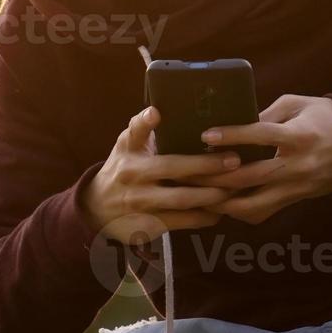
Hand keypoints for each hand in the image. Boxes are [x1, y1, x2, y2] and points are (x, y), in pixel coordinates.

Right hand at [85, 106, 233, 245]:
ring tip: (234, 187)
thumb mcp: (125, 146)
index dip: (145, 122)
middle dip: (206, 164)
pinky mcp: (148, 225)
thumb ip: (141, 128)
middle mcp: (133, 175)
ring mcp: (140, 202)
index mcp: (129, 152)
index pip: (135, 133)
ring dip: (211, 194)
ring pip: (181, 199)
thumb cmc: (122, 169)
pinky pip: (182, 221)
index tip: (156, 112)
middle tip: (234, 160)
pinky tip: (221, 210)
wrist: (97, 209)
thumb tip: (160, 108)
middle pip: (173, 168)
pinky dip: (204, 216)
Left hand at [190, 93, 331, 224]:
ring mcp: (297, 186)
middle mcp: (297, 164)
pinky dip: (241, 211)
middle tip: (189, 172)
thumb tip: (236, 122)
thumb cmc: (327, 117)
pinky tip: (223, 204)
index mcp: (299, 135)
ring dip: (224, 202)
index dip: (232, 135)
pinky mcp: (296, 199)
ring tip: (200, 194)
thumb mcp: (299, 104)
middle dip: (216, 177)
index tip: (206, 135)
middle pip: (250, 176)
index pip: (261, 135)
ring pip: (254, 204)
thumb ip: (267, 113)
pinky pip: (264, 212)